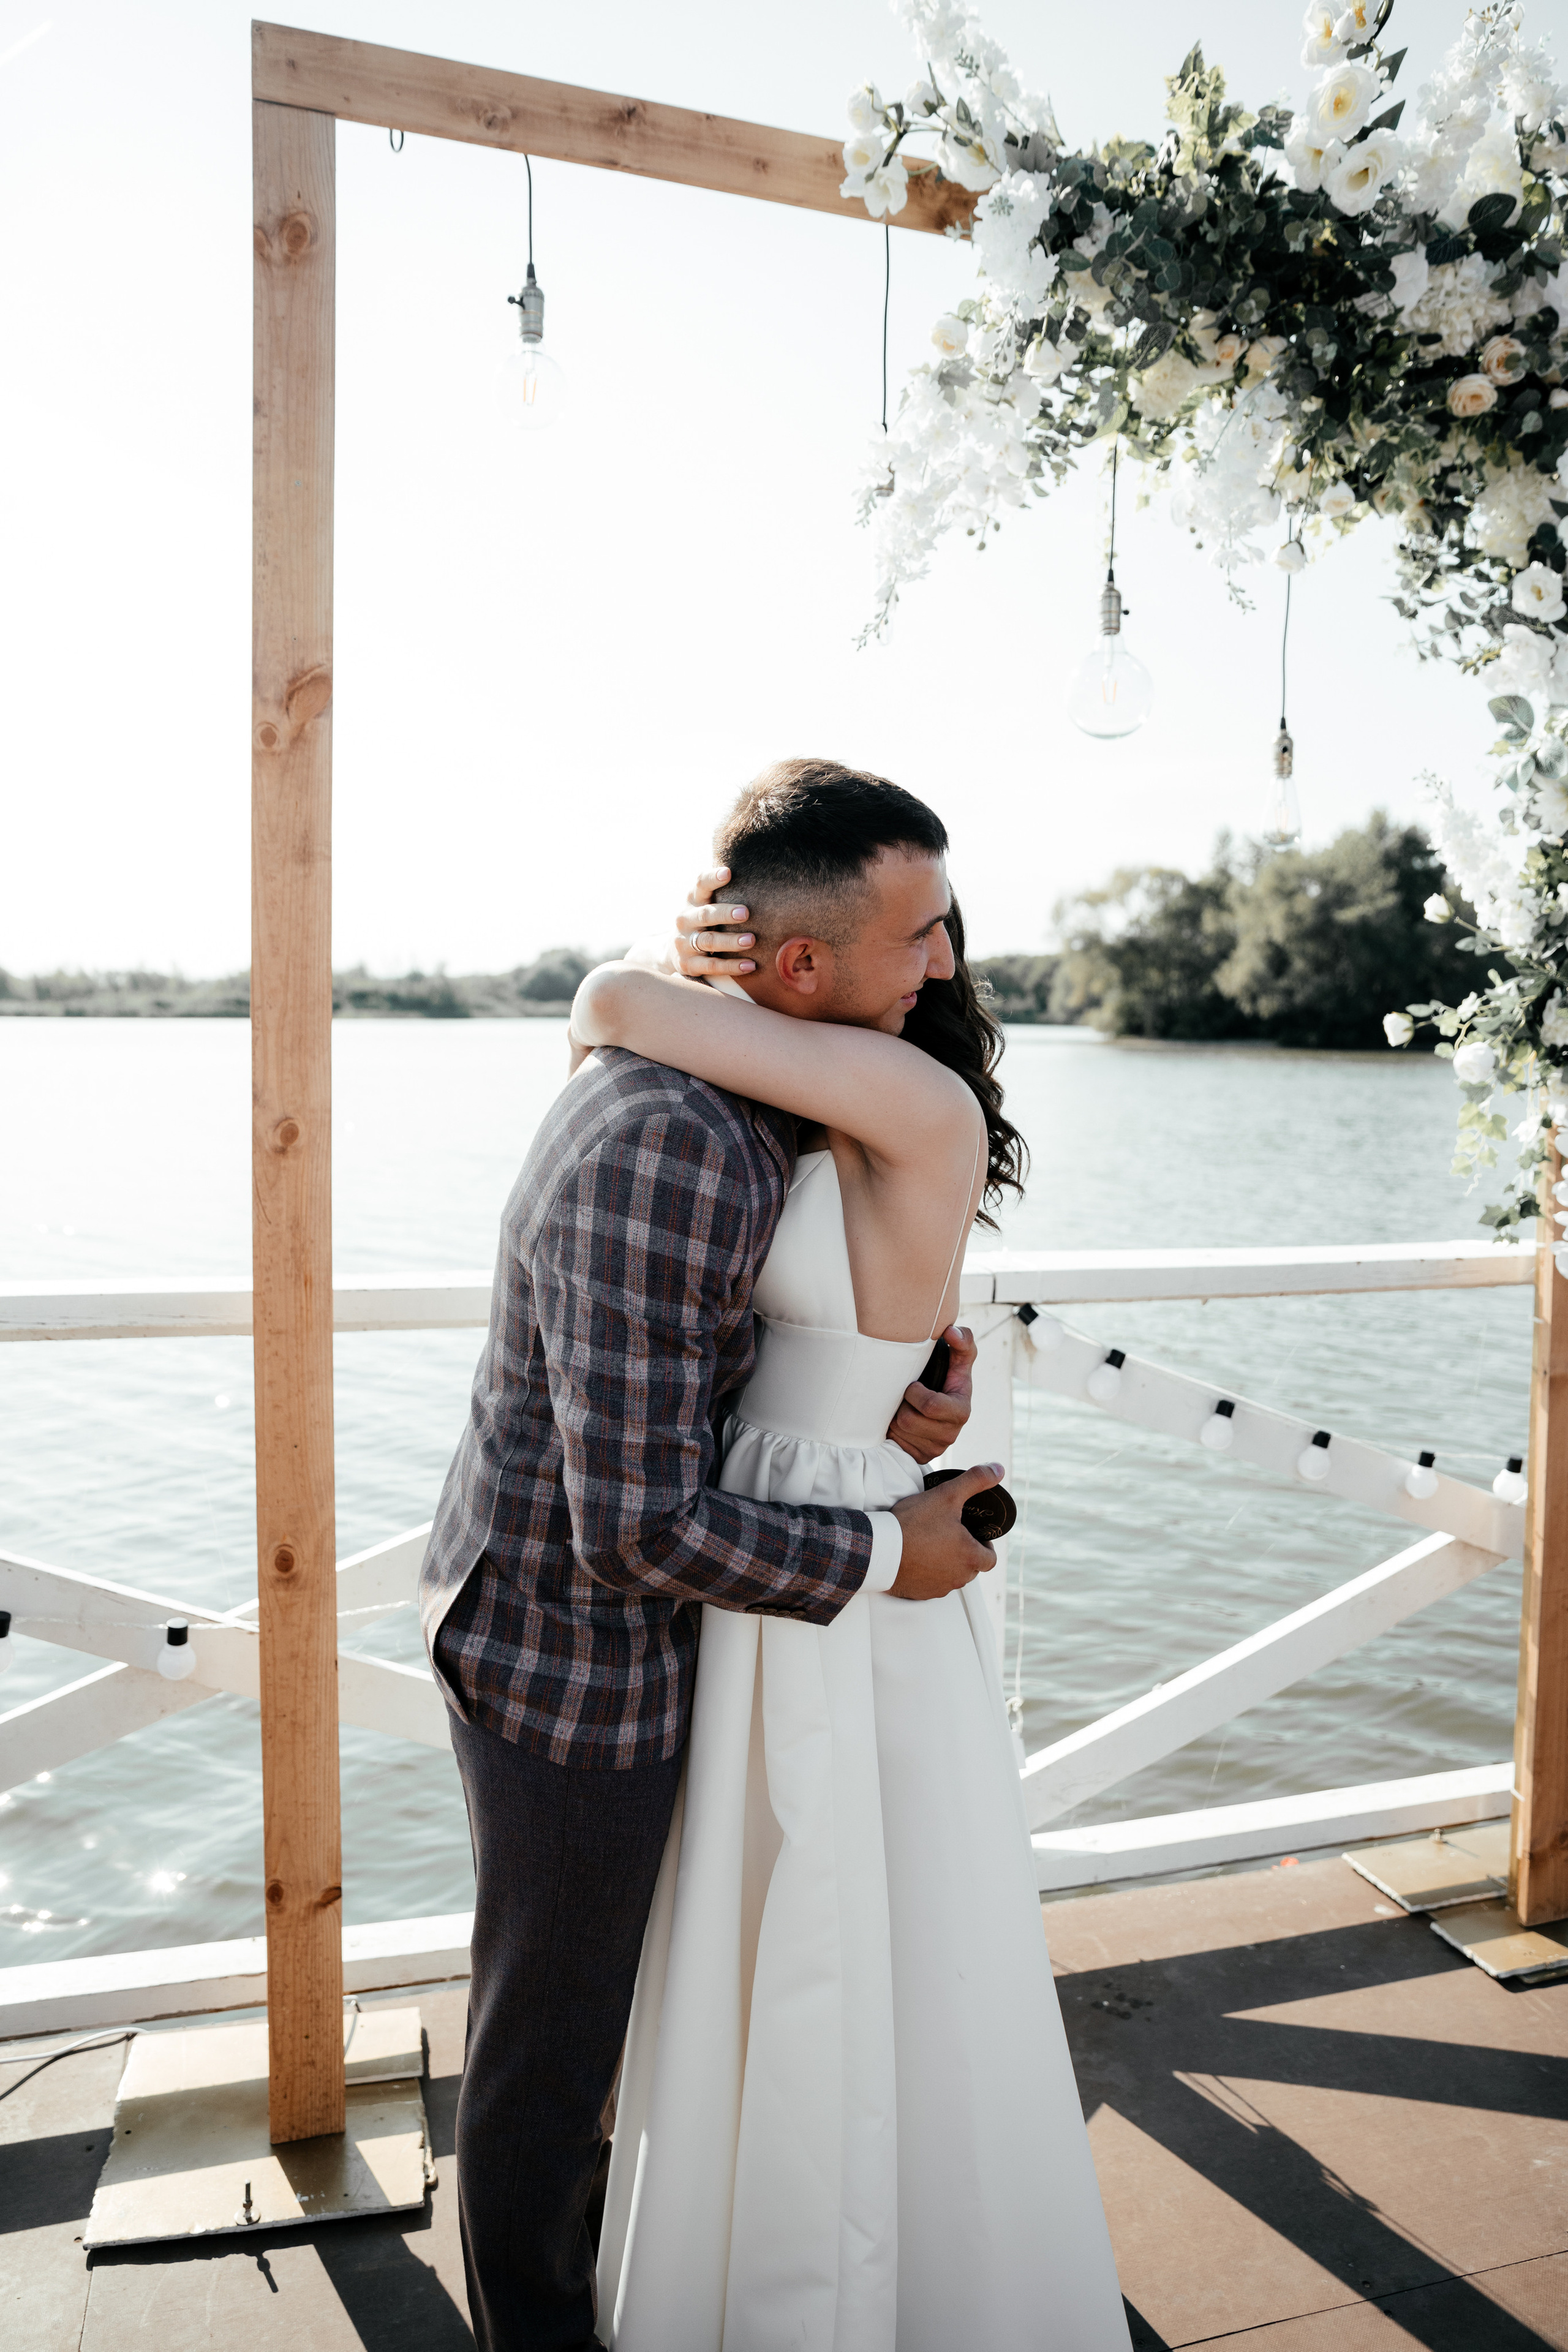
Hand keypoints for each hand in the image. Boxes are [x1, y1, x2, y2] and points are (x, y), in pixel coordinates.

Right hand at [673, 865, 757, 979]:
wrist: (670, 952)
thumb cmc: (700, 923)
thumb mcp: (703, 905)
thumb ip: (721, 894)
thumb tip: (757, 879)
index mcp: (692, 901)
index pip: (700, 885)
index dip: (712, 878)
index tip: (728, 872)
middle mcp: (685, 920)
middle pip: (705, 915)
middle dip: (725, 913)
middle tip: (745, 913)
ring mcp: (684, 943)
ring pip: (708, 941)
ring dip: (731, 941)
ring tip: (751, 940)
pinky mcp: (687, 964)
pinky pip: (712, 966)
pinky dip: (731, 966)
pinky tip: (750, 965)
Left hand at [886, 1324, 974, 1465]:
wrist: (935, 1408)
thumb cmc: (946, 1379)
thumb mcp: (958, 1360)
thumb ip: (962, 1342)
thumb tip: (951, 1331)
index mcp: (961, 1410)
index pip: (931, 1406)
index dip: (916, 1394)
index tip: (913, 1385)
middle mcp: (951, 1434)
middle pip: (909, 1420)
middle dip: (902, 1405)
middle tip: (904, 1397)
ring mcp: (935, 1449)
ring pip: (900, 1432)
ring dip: (895, 1417)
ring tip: (902, 1408)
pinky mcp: (920, 1457)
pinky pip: (896, 1446)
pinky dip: (893, 1433)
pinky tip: (900, 1424)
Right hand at [886, 1465, 1001, 1600]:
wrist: (879, 1549)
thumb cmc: (913, 1526)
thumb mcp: (947, 1495)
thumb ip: (975, 1481)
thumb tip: (997, 1469)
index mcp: (970, 1559)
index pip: (991, 1558)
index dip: (985, 1545)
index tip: (973, 1534)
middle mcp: (958, 1578)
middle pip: (971, 1568)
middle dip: (965, 1552)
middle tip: (950, 1534)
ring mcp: (938, 1588)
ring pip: (951, 1576)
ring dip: (946, 1563)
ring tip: (931, 1543)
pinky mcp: (919, 1593)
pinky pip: (930, 1584)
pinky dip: (926, 1572)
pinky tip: (915, 1556)